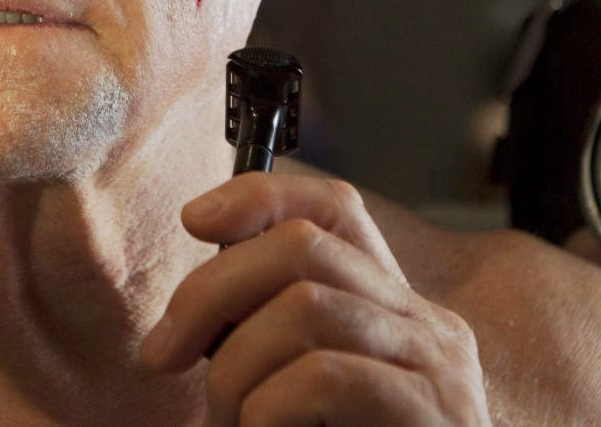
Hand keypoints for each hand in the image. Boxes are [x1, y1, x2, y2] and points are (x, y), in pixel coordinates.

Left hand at [140, 172, 490, 425]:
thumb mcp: (311, 398)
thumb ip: (275, 343)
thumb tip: (190, 314)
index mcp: (395, 310)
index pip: (335, 207)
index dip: (259, 195)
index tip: (194, 220)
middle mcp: (426, 325)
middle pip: (302, 245)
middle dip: (210, 290)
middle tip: (164, 353)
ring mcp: (436, 369)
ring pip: (304, 307)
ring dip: (233, 367)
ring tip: (225, 422)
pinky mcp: (433, 414)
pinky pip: (323, 377)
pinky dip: (266, 406)